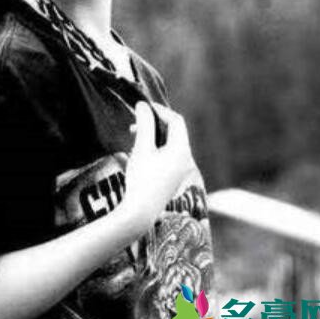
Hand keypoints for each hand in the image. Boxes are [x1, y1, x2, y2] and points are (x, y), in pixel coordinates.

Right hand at [119, 101, 196, 229]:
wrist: (140, 213)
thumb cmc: (141, 178)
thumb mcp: (141, 148)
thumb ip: (144, 124)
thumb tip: (142, 105)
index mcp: (181, 150)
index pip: (176, 120)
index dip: (160, 110)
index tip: (143, 107)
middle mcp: (186, 159)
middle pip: (174, 132)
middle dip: (155, 124)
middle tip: (135, 123)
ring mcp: (181, 170)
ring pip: (170, 144)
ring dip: (153, 136)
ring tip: (133, 137)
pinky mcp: (174, 178)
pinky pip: (167, 156)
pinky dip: (155, 149)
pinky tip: (138, 152)